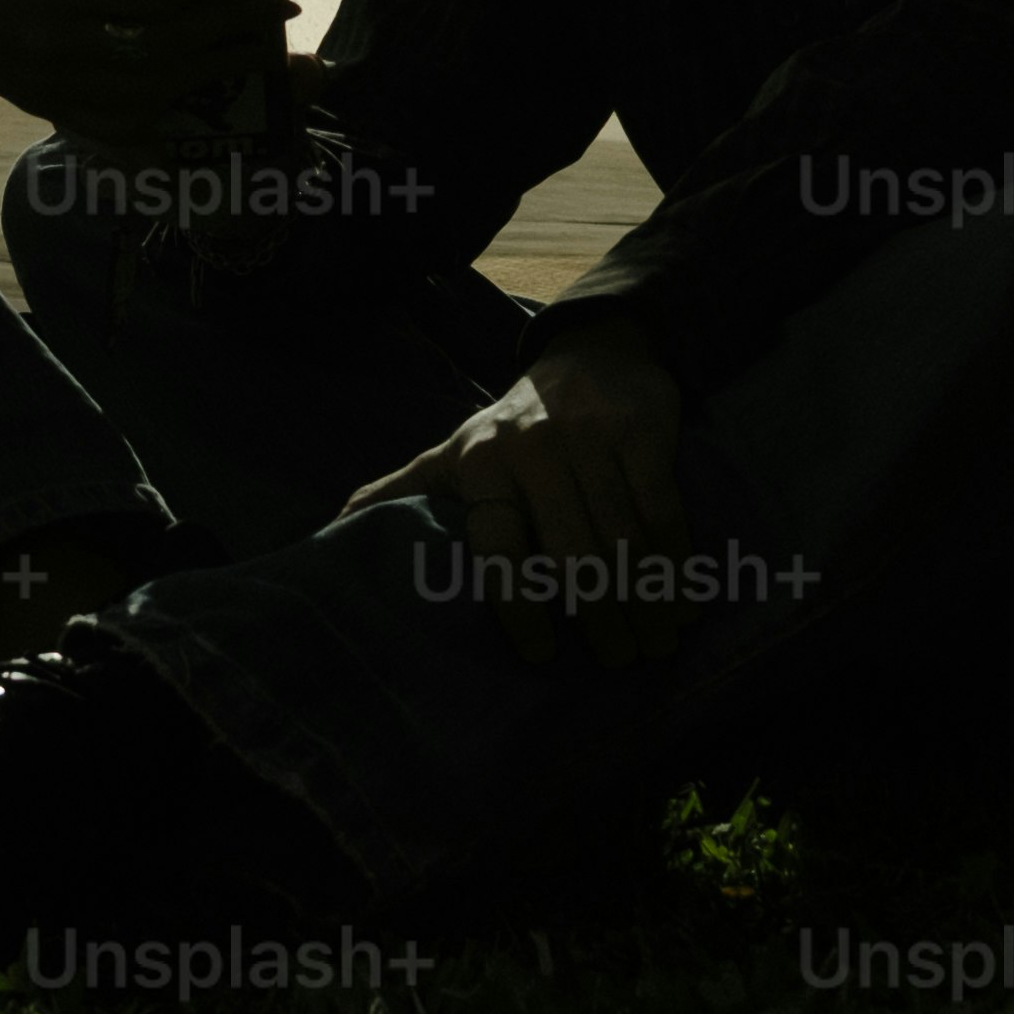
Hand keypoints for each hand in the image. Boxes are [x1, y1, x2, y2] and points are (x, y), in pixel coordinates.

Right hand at [0, 0, 281, 130]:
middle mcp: (56, 50)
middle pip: (166, 53)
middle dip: (232, 33)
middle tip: (280, 15)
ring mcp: (47, 85)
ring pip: (147, 99)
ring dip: (209, 80)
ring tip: (255, 59)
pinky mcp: (37, 104)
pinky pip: (107, 127)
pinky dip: (155, 123)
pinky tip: (189, 109)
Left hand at [350, 323, 694, 669]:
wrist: (590, 351)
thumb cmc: (512, 426)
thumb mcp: (451, 452)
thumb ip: (400, 490)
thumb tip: (330, 530)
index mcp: (481, 464)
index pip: (498, 547)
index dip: (518, 607)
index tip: (538, 655)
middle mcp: (534, 449)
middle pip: (569, 552)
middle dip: (597, 617)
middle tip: (615, 662)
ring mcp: (591, 437)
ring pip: (623, 538)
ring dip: (644, 601)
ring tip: (654, 647)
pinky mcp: (642, 430)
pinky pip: (664, 510)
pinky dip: (677, 563)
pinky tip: (682, 603)